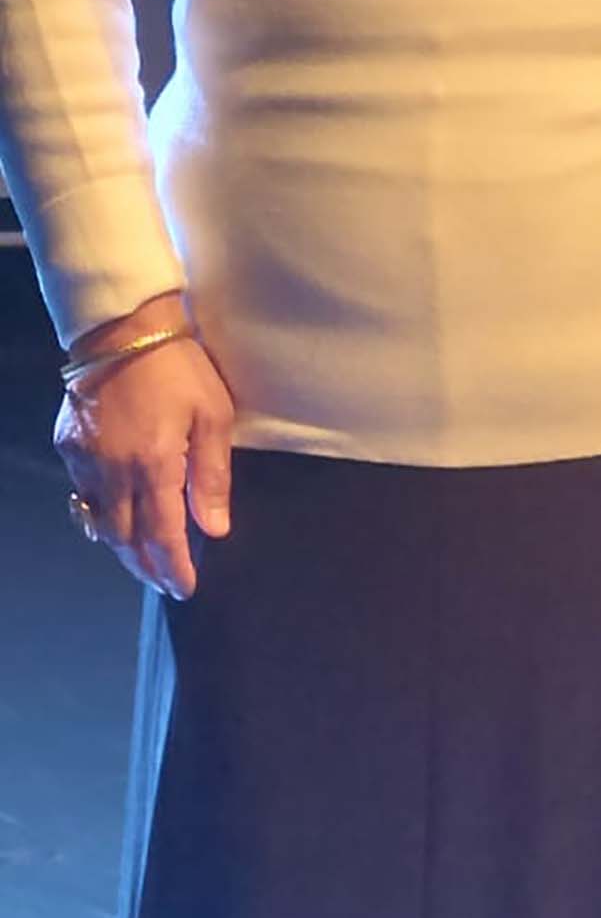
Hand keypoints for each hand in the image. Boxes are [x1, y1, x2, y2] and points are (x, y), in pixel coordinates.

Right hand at [54, 291, 235, 598]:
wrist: (122, 328)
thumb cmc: (179, 367)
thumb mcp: (213, 415)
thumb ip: (212, 475)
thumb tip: (215, 528)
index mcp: (154, 466)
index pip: (163, 536)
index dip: (174, 568)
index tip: (185, 588)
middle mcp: (114, 473)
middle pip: (126, 540)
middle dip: (146, 567)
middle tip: (163, 582)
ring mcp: (85, 461)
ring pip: (100, 522)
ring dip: (122, 545)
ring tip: (142, 558)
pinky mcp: (69, 446)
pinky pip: (83, 495)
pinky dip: (100, 513)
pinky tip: (114, 516)